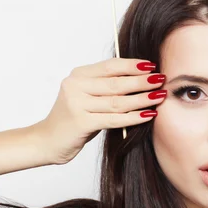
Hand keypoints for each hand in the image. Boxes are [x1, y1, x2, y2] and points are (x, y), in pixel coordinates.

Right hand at [35, 57, 166, 164]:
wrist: (47, 141)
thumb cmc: (74, 120)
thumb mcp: (87, 98)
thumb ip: (106, 88)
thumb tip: (140, 78)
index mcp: (78, 76)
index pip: (110, 66)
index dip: (133, 65)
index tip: (152, 65)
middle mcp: (75, 87)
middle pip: (116, 82)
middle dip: (142, 81)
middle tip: (161, 79)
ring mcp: (76, 104)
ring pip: (117, 101)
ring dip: (142, 98)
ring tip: (159, 96)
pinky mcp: (81, 123)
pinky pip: (113, 119)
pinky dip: (133, 117)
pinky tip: (148, 115)